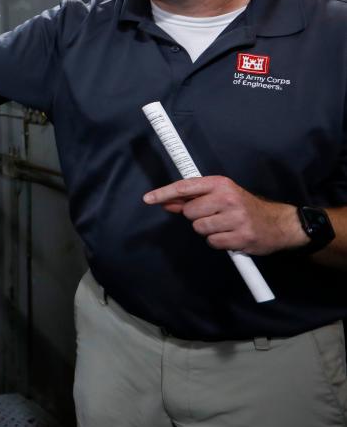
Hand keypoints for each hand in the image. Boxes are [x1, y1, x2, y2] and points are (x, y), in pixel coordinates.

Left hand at [143, 176, 306, 255]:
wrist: (279, 223)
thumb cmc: (245, 207)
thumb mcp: (221, 195)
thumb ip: (193, 198)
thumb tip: (166, 202)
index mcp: (221, 184)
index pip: (185, 187)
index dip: (164, 193)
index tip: (148, 198)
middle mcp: (228, 198)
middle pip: (189, 212)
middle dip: (196, 216)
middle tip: (213, 216)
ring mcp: (236, 218)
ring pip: (199, 228)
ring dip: (207, 230)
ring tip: (224, 226)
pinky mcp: (242, 237)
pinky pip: (212, 242)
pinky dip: (218, 242)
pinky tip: (230, 236)